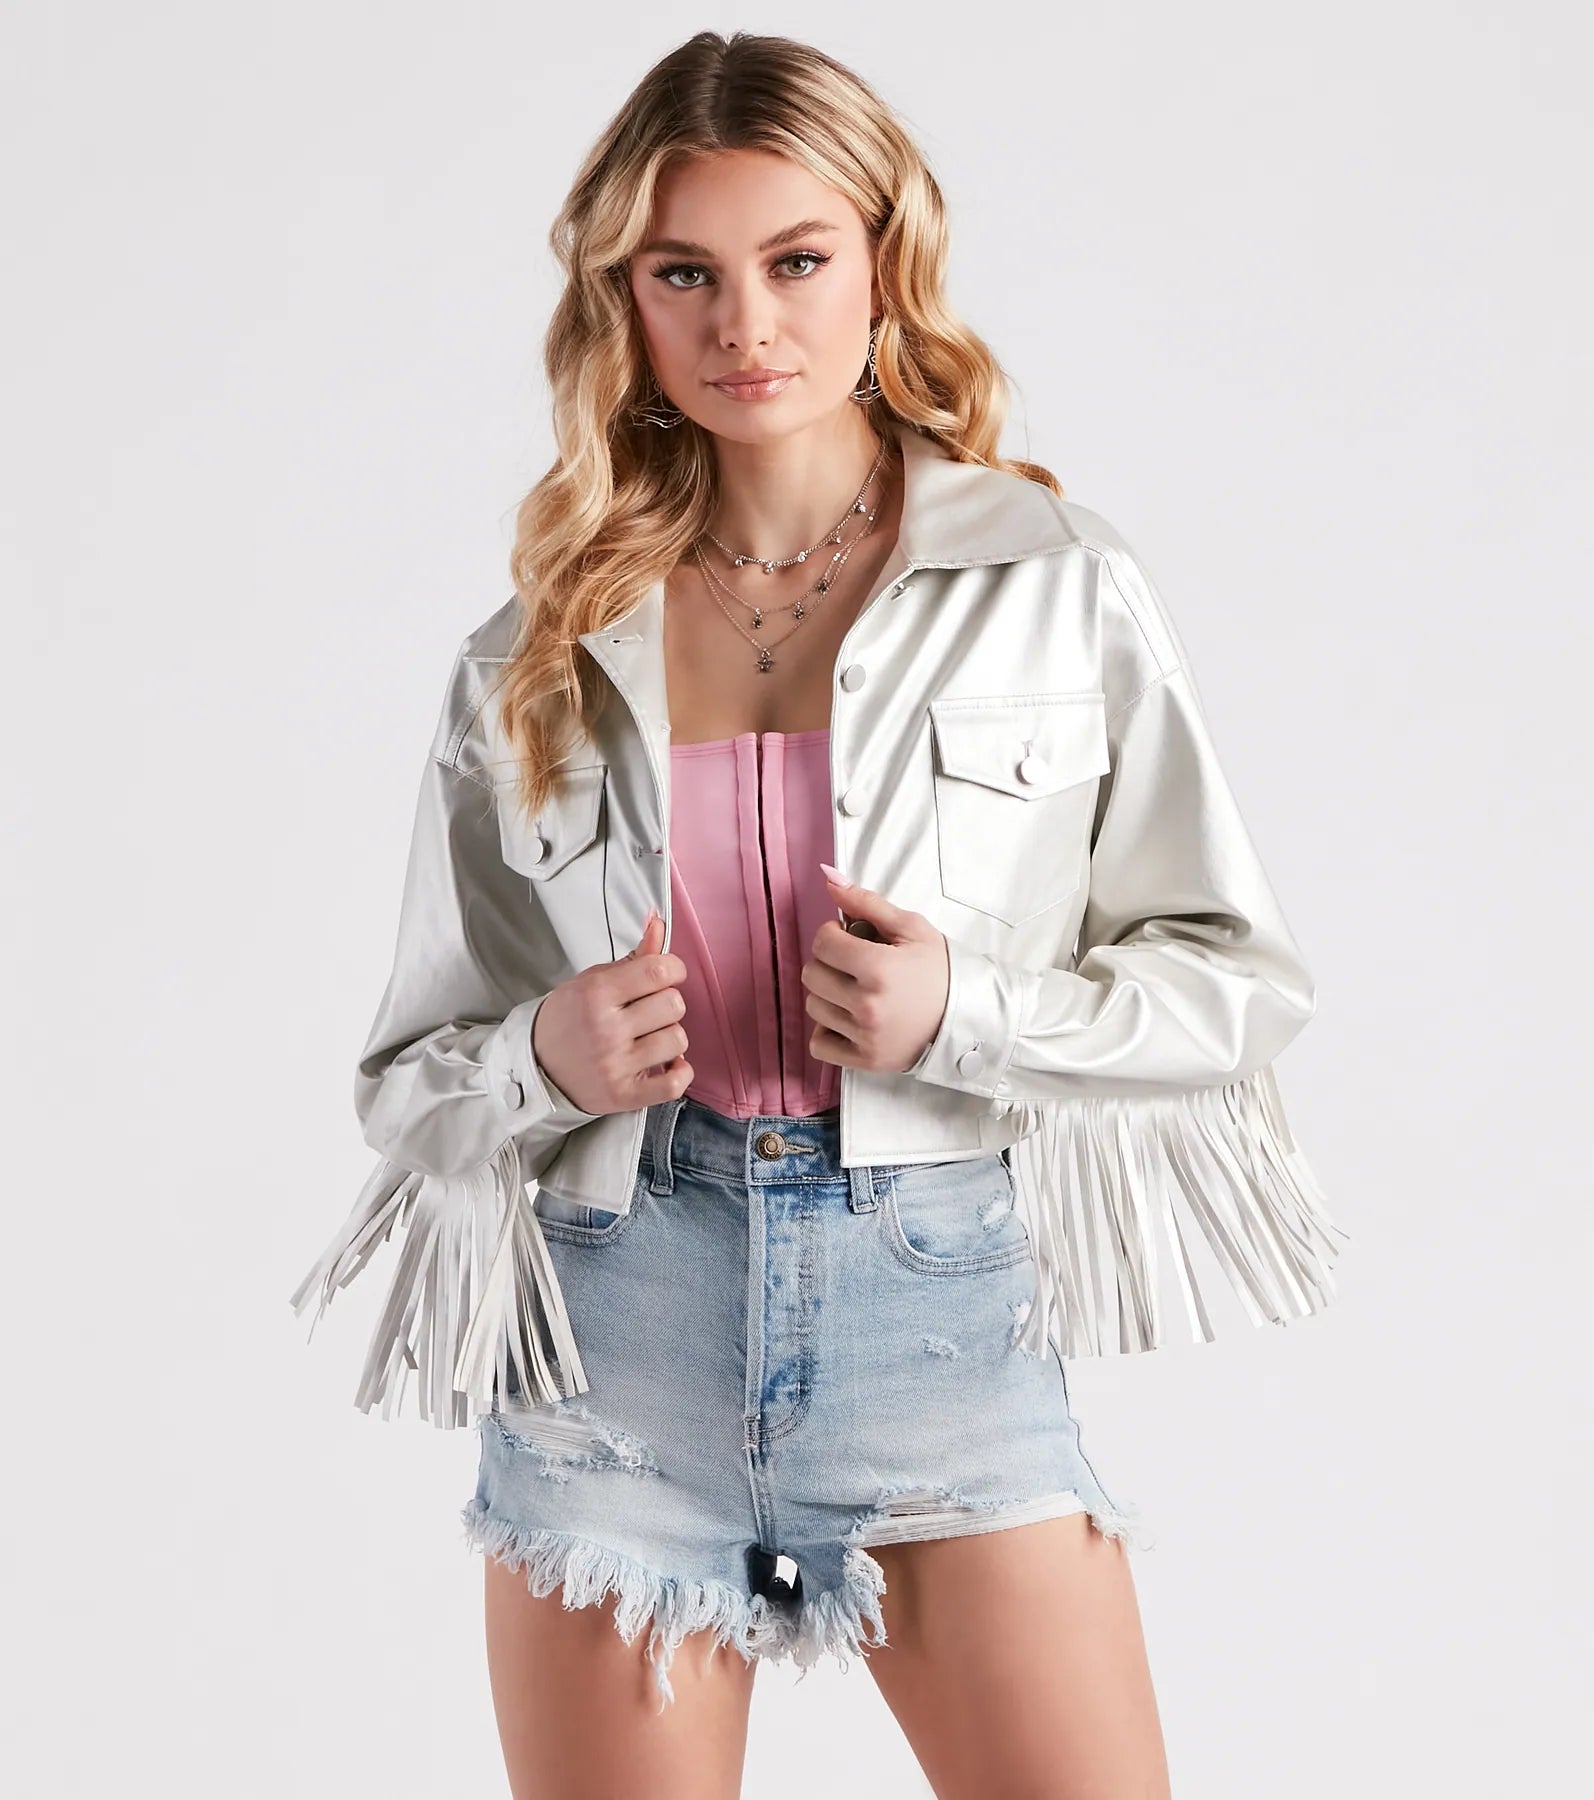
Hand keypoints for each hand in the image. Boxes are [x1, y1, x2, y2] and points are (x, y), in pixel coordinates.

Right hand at [531, 909, 692, 1114]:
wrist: (535, 1068)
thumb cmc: (567, 1020)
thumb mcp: (592, 981)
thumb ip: (633, 957)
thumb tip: (658, 922)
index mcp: (596, 994)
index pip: (658, 970)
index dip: (673, 968)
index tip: (666, 974)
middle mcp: (606, 1030)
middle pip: (673, 1004)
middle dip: (666, 1003)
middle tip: (648, 1010)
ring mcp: (616, 1065)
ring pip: (678, 1040)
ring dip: (669, 1037)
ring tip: (648, 1037)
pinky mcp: (624, 1095)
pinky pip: (675, 1083)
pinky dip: (679, 1072)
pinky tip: (666, 1063)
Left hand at [801, 866, 949, 1072]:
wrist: (967, 1016)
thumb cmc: (940, 970)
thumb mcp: (911, 928)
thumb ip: (866, 902)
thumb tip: (829, 878)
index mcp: (878, 967)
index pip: (822, 942)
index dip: (833, 934)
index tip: (850, 938)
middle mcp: (867, 1004)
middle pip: (812, 975)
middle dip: (828, 963)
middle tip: (852, 964)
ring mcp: (864, 1036)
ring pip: (813, 1007)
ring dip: (827, 995)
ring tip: (854, 990)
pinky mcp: (865, 1060)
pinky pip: (820, 1045)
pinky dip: (827, 1032)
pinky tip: (847, 1019)